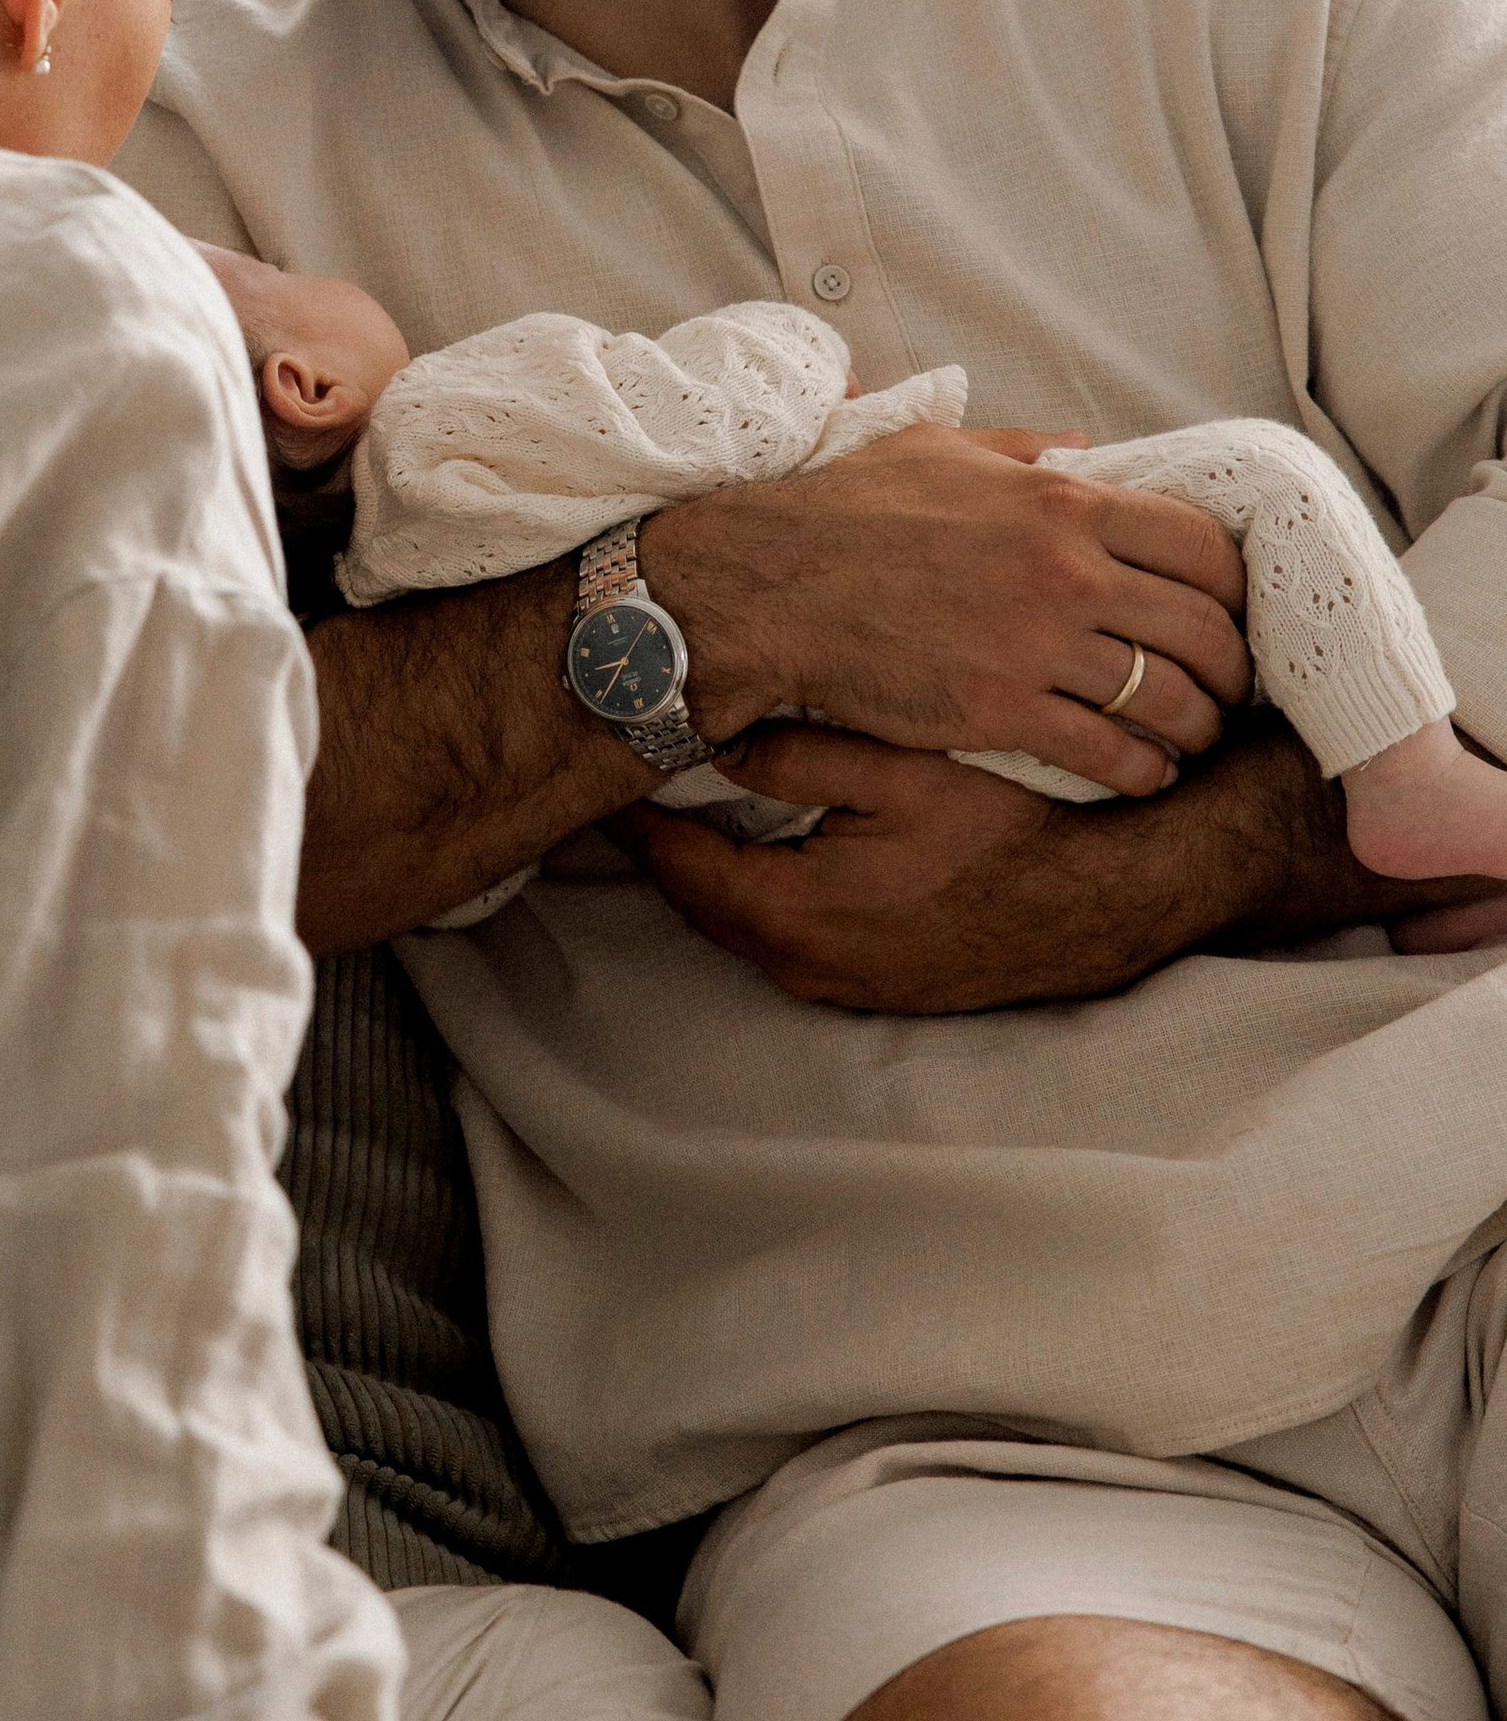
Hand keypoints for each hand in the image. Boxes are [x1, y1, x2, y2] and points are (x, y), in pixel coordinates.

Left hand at [607, 718, 1412, 1011]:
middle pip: (695, 893)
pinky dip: (760, 884)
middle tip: (629, 761)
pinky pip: (783, 930)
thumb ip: (802, 755)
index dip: (635, 802)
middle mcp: (801, 964)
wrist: (1113, 904)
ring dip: (711, 858)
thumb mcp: (904, 771)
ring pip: (738, 914)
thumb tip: (713, 735)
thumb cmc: (1017, 830)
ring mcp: (836, 985)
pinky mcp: (868, 985)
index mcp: (793, 913)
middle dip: (661, 832)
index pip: (673, 860)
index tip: (607, 747)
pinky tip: (760, 835)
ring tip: (680, 790)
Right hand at [635, 423, 1250, 799]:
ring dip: (1195, 726)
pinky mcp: (1001, 710)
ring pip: (1168, 697)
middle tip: (1230, 691)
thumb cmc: (843, 513)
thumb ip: (1024, 447)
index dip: (1232, 588)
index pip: (1199, 544)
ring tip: (1193, 740)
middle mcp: (1066, 571)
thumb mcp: (939, 449)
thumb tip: (1086, 446)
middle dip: (1231, 668)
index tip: (1230, 613)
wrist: (767, 586)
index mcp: (1062, 502)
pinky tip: (1144, 775)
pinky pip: (1109, 751)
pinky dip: (1142, 770)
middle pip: (1202, 628)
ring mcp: (1037, 644)